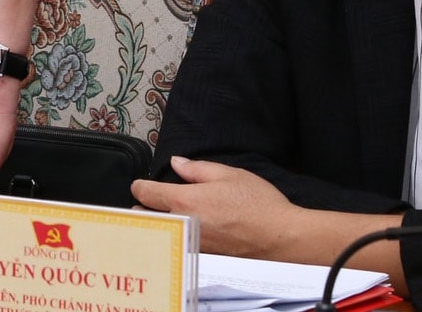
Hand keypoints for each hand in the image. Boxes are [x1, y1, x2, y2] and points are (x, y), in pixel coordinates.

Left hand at [130, 157, 296, 258]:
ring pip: (162, 234)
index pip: (145, 194)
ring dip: (160, 225)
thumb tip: (177, 163)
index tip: (141, 185)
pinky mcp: (203, 258)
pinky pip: (179, 246)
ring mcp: (192, 245)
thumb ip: (197, 169)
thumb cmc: (259, 204)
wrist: (281, 238)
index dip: (140, 186)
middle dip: (144, 208)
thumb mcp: (228, 174)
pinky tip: (187, 231)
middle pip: (146, 218)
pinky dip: (177, 238)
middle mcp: (183, 224)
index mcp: (185, 200)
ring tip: (167, 215)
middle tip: (152, 201)